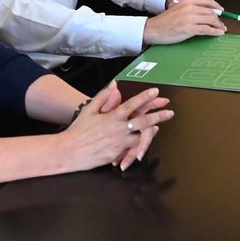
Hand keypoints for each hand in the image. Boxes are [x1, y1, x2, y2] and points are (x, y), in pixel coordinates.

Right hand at [58, 81, 173, 171]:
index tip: (156, 92)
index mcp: (112, 117)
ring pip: (141, 138)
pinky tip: (144, 145)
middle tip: (170, 112)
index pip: (131, 104)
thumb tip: (115, 85)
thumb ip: (104, 97)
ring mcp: (119, 144)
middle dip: (159, 116)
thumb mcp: (89, 110)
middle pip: (144, 122)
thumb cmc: (79, 129)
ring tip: (158, 128)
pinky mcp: (117, 155)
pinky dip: (138, 147)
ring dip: (151, 133)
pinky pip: (132, 151)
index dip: (144, 97)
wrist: (69, 151)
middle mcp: (118, 130)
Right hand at [143, 0, 225, 44]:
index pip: (207, 1)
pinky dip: (215, 32)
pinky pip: (206, 29)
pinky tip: (218, 34)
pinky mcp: (189, 29)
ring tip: (221, 30)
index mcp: (187, 1)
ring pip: (210, 20)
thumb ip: (190, 9)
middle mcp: (189, 8)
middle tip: (222, 24)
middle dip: (219, 19)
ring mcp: (189, 18)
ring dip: (218, 26)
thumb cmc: (165, 21)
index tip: (222, 11)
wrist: (153, 29)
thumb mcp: (178, 9)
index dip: (217, 6)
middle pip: (211, 12)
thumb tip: (205, 14)